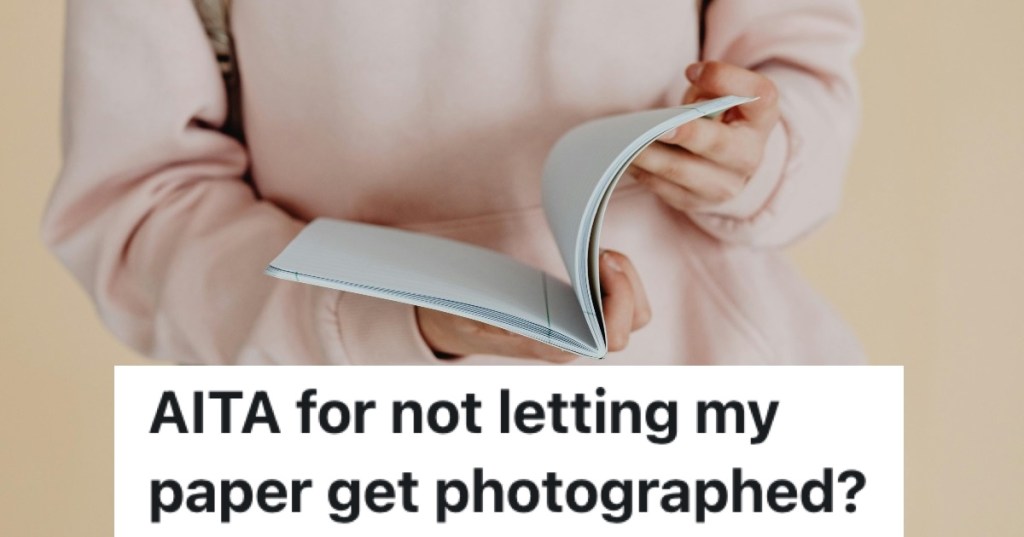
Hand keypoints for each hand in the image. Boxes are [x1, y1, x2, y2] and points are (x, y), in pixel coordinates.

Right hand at [416, 250, 650, 361]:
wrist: (457, 326)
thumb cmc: (463, 318)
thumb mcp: (470, 315)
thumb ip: (496, 319)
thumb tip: (519, 319)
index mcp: (555, 348)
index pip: (610, 337)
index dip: (618, 298)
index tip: (598, 260)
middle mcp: (576, 343)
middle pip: (632, 323)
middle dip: (627, 283)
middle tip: (600, 253)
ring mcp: (582, 330)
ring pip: (634, 315)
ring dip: (627, 280)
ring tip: (599, 254)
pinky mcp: (582, 315)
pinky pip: (620, 302)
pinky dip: (618, 277)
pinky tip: (594, 258)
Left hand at [631, 61, 780, 210]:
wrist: (725, 164)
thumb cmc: (719, 117)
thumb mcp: (720, 93)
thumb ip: (709, 87)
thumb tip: (689, 92)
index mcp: (763, 117)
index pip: (757, 94)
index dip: (725, 80)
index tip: (692, 71)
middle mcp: (749, 155)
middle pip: (719, 144)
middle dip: (688, 135)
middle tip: (659, 127)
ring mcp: (724, 185)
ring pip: (682, 171)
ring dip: (651, 156)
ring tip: (628, 142)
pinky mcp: (695, 201)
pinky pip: (664, 188)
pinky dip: (643, 172)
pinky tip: (625, 159)